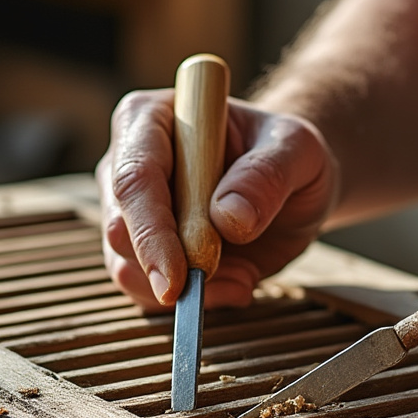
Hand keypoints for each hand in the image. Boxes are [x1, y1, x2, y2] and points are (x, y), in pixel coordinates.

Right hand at [97, 90, 337, 309]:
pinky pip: (150, 292)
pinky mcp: (144, 253)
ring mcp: (131, 214)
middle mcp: (128, 165)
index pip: (134, 179)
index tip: (178, 277)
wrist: (291, 184)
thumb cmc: (287, 153)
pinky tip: (236, 281)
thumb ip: (268, 174)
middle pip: (120, 230)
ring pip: (128, 268)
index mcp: (150, 119)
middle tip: (230, 277)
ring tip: (243, 275)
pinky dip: (197, 299)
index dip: (151, 232)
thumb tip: (228, 217)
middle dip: (169, 267)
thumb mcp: (297, 149)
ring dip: (187, 289)